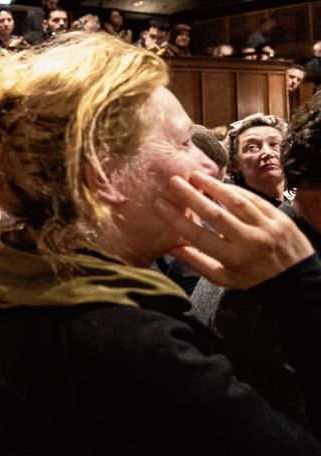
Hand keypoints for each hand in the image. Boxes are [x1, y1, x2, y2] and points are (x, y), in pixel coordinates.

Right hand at [154, 172, 314, 288]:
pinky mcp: (279, 218)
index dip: (176, 219)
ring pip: (237, 202)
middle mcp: (249, 241)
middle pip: (215, 214)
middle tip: (175, 181)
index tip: (159, 204)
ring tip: (196, 176)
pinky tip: (222, 184)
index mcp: (232, 259)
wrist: (296, 279)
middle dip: (192, 196)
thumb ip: (197, 262)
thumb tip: (170, 247)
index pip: (198, 236)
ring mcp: (267, 227)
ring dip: (214, 186)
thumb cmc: (253, 279)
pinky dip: (236, 190)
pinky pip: (254, 200)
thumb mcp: (224, 279)